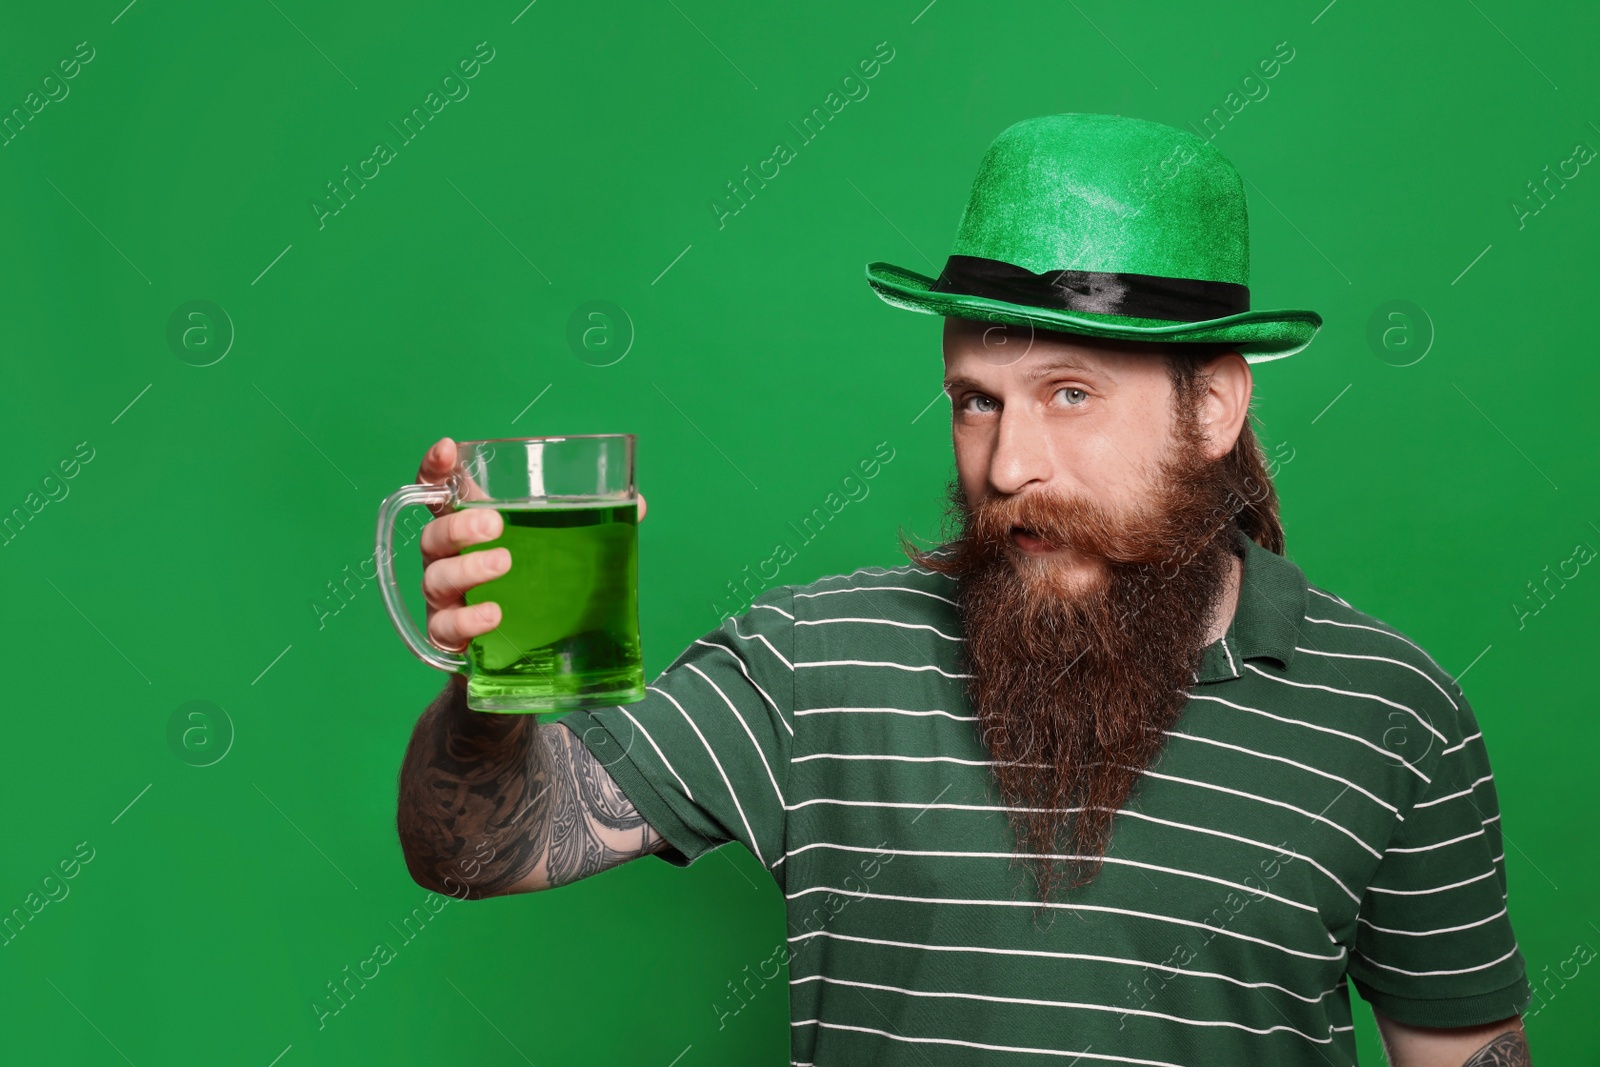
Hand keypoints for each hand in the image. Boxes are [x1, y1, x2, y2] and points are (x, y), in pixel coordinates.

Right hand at [414, 438, 647, 679]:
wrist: (516, 661)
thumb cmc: (530, 590)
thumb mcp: (556, 553)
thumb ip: (589, 526)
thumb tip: (636, 504)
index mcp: (468, 529)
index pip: (440, 492)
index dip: (436, 468)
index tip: (449, 448)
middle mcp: (448, 560)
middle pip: (435, 534)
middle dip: (459, 525)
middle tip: (495, 523)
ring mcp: (444, 599)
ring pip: (437, 578)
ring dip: (467, 568)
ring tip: (504, 563)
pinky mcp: (448, 637)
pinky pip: (445, 627)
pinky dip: (467, 619)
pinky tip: (493, 614)